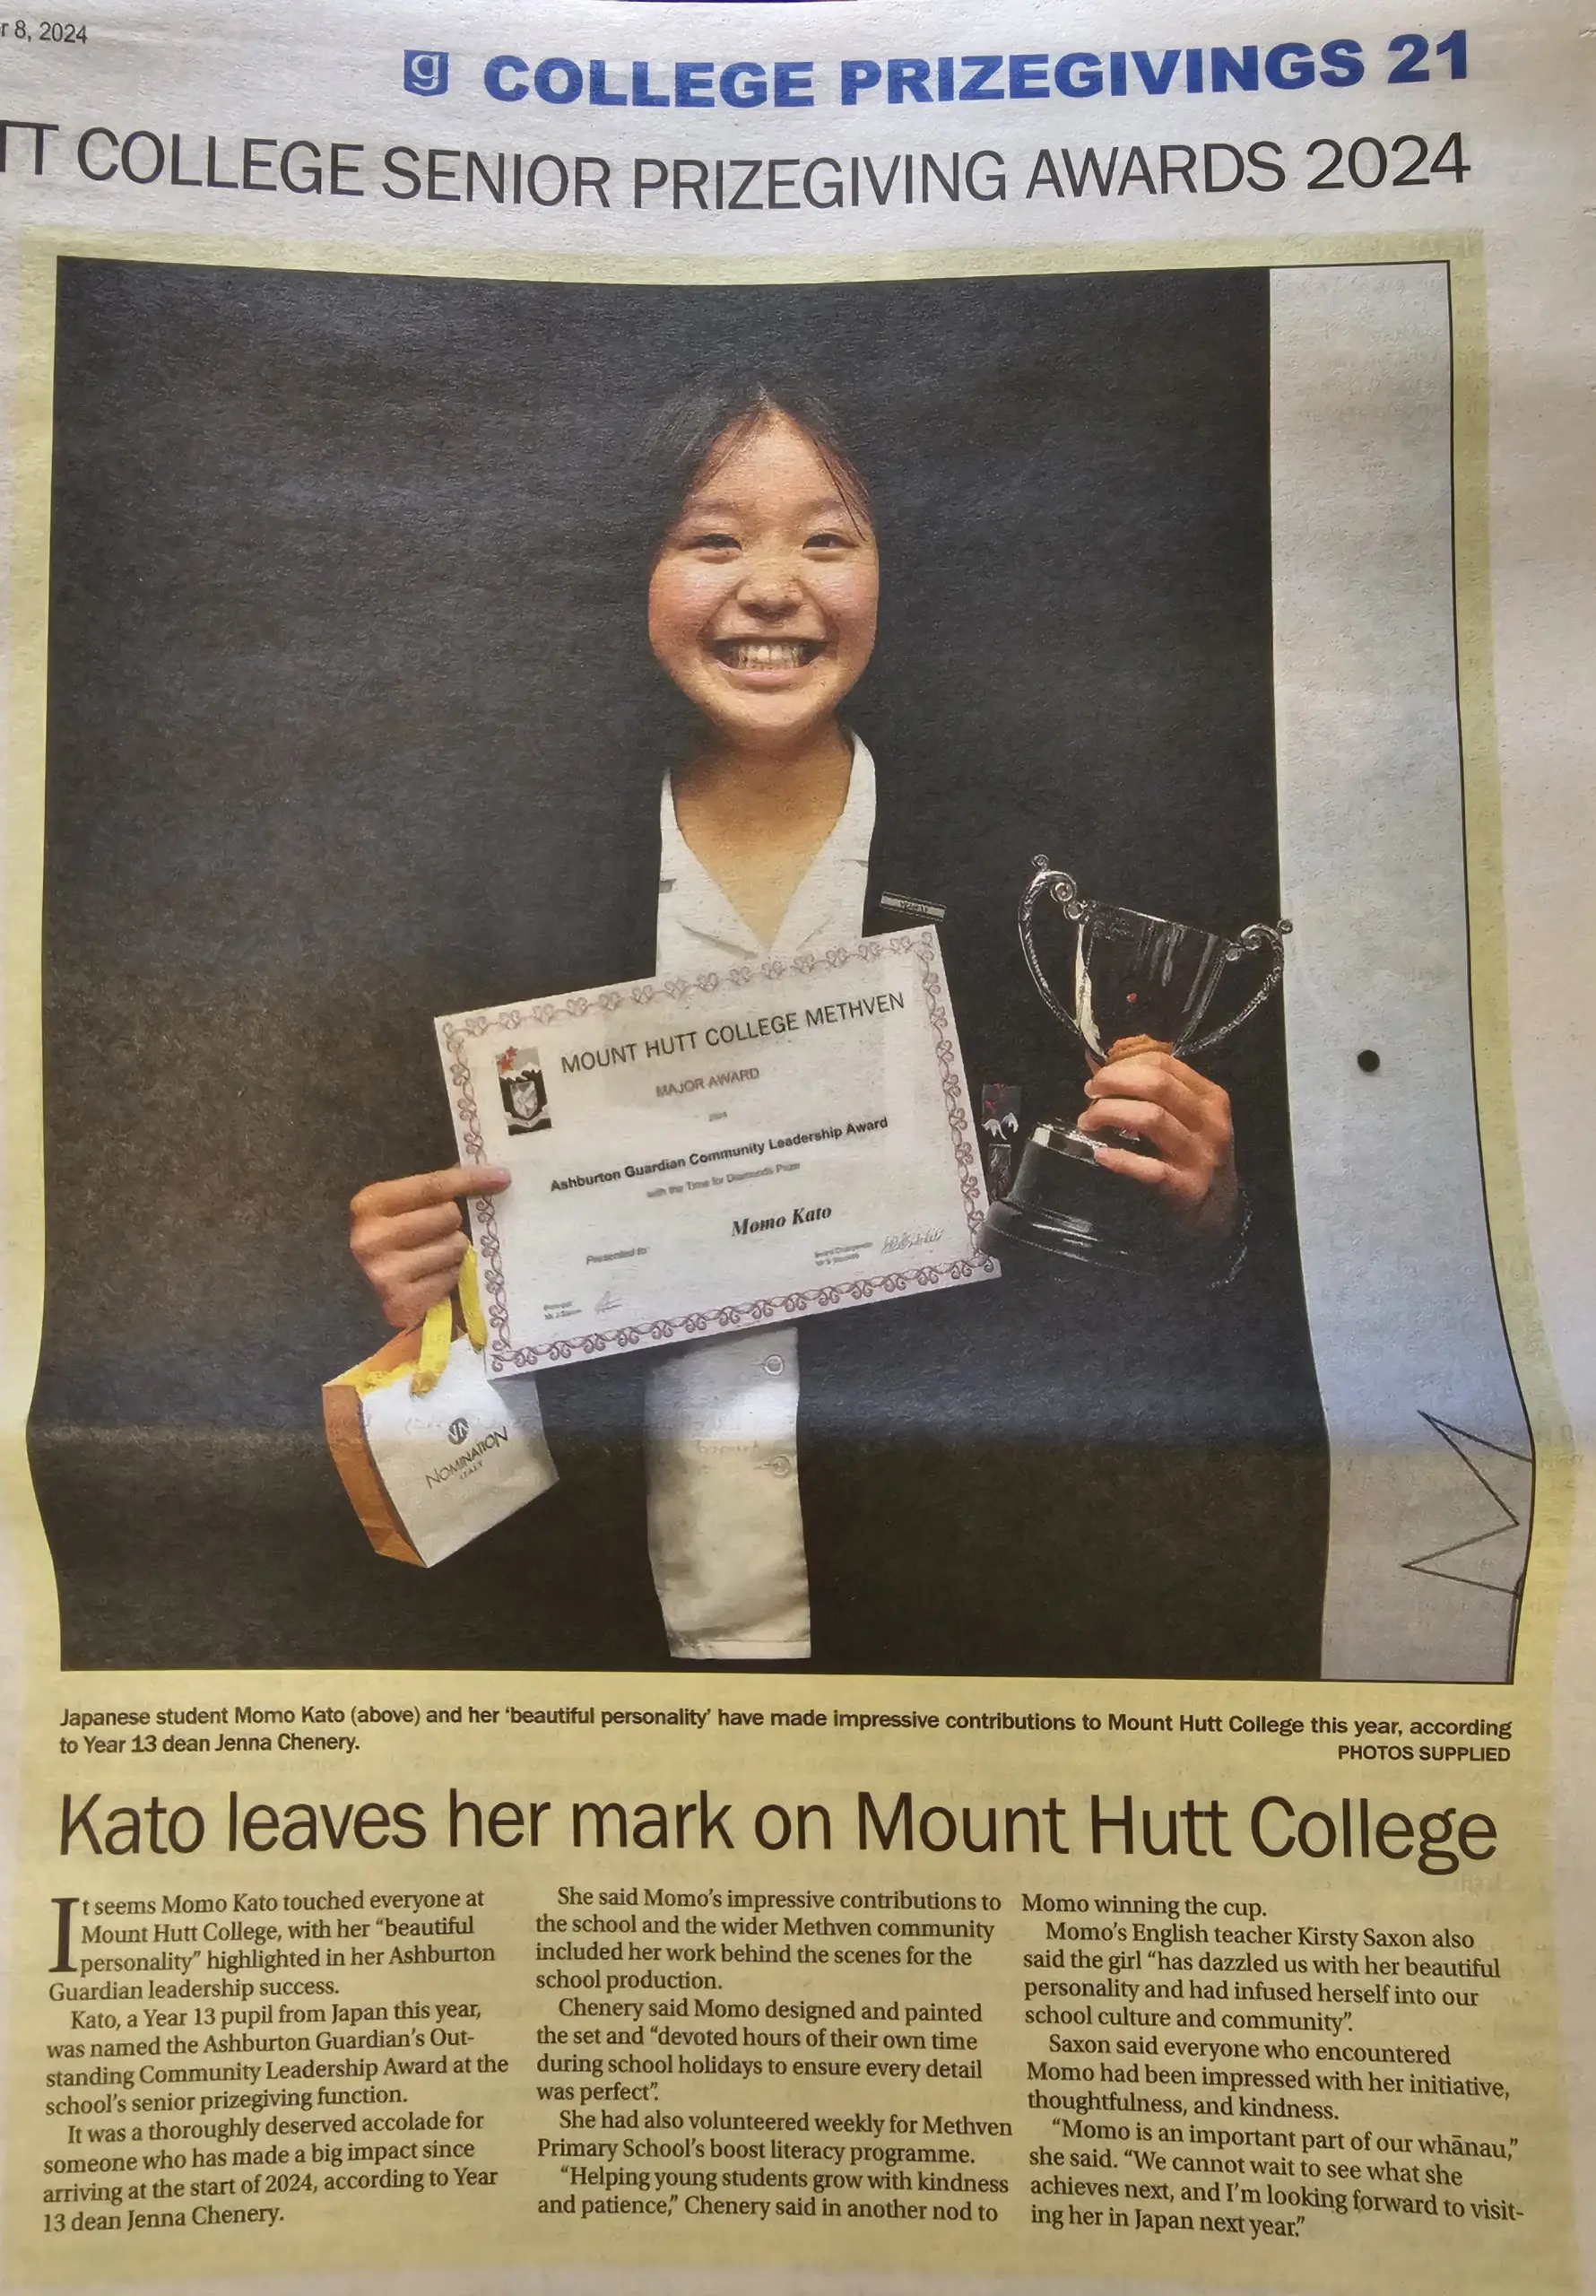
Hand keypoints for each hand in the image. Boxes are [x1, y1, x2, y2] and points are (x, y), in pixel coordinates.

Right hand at [349, 1164, 509, 1329]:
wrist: (367, 1290)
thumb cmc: (394, 1239)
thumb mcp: (402, 1207)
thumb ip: (434, 1190)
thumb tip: (492, 1175)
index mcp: (369, 1205)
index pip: (431, 1186)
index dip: (469, 1180)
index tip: (501, 1177)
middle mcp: (371, 1238)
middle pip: (448, 1215)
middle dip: (451, 1223)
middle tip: (437, 1232)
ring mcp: (384, 1272)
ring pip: (455, 1247)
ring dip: (454, 1252)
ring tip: (433, 1257)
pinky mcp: (401, 1301)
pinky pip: (452, 1276)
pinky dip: (450, 1276)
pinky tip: (431, 1278)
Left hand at [1075, 1051, 1237, 1241]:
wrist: (1220, 1208)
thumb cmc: (1196, 1154)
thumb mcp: (1192, 1118)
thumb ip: (1160, 1093)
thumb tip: (1106, 1068)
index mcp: (1211, 1097)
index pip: (1164, 1063)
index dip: (1124, 1064)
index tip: (1100, 1076)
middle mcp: (1210, 1122)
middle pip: (1157, 1085)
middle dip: (1114, 1082)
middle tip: (1091, 1093)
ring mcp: (1201, 1156)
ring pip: (1151, 1118)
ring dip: (1110, 1113)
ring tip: (1088, 1121)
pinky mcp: (1187, 1187)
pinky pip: (1150, 1169)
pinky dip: (1121, 1159)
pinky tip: (1101, 1154)